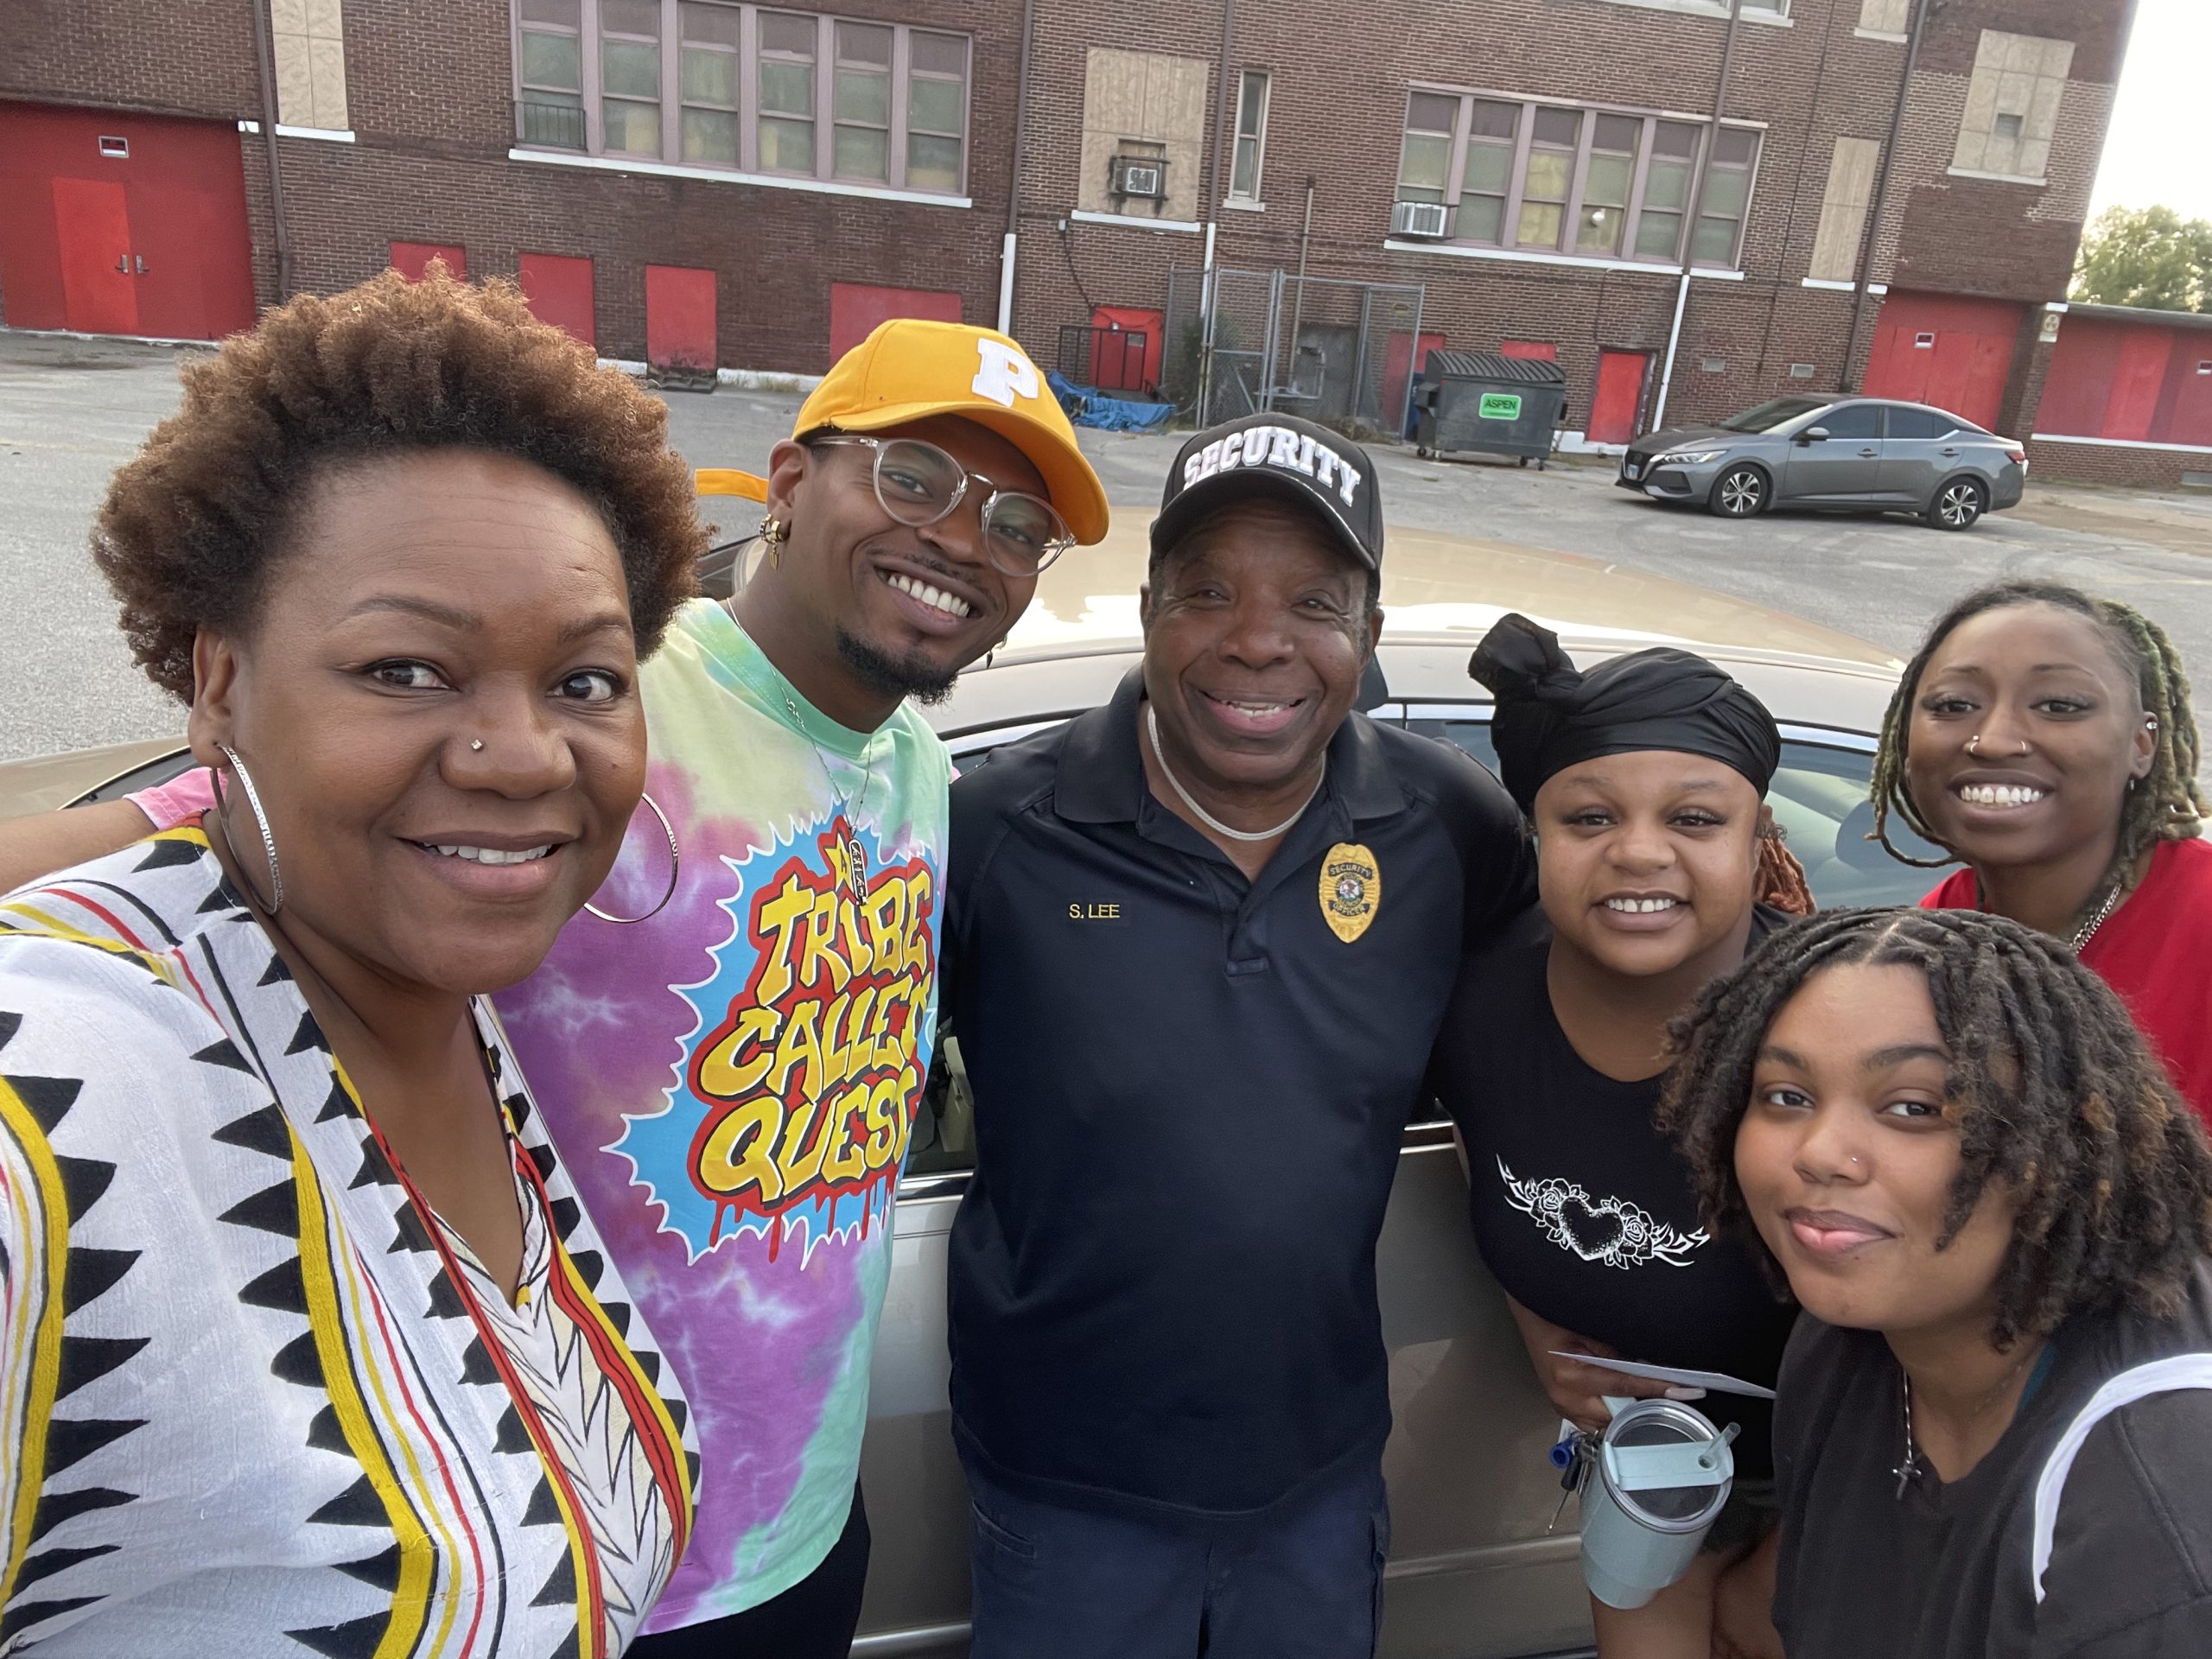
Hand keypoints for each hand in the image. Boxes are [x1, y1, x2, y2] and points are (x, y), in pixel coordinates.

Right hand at [1504, 1294, 1703, 1433]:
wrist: (1530, 1311)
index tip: (1683, 1391)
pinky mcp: (1561, 1406)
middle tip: (1671, 1400)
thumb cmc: (1556, 1314)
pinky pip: (1594, 1420)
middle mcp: (1564, 1397)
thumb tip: (1656, 1371)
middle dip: (1642, 1410)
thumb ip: (1622, 1355)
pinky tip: (1625, 1402)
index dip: (1657, 1388)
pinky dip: (1612, 1412)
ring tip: (1650, 1402)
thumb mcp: (1594, 1331)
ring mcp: (1561, 1405)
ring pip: (1606, 1424)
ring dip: (1626, 1413)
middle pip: (1616, 1417)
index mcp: (1571, 1375)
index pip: (1625, 1386)